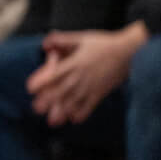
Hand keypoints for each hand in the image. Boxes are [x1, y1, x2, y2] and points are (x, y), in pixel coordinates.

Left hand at [27, 27, 141, 125]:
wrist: (129, 51)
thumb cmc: (103, 44)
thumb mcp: (82, 38)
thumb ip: (62, 40)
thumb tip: (45, 44)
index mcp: (75, 62)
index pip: (55, 74)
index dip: (42, 81)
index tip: (31, 88)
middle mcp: (82, 76)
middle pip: (62, 90)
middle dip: (49, 100)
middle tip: (36, 108)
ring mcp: (92, 85)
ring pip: (75, 100)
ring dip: (63, 111)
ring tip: (53, 121)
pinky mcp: (102, 91)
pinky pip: (91, 105)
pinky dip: (83, 113)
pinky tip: (75, 120)